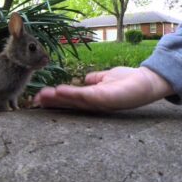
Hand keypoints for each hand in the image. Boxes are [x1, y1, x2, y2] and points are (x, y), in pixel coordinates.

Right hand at [34, 66, 174, 110]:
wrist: (147, 81)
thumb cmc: (127, 81)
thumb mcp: (106, 78)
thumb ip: (94, 80)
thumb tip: (84, 79)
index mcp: (91, 98)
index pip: (70, 99)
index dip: (55, 99)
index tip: (39, 97)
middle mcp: (93, 103)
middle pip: (69, 104)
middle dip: (51, 102)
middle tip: (34, 100)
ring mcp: (99, 102)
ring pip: (74, 101)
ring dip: (57, 99)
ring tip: (42, 96)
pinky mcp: (106, 99)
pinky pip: (86, 96)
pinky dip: (72, 94)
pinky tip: (59, 90)